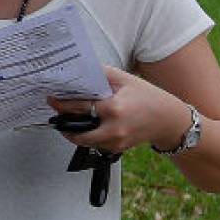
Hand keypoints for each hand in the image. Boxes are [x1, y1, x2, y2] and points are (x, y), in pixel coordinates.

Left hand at [48, 66, 192, 154]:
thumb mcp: (125, 80)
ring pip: (85, 140)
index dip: (61, 104)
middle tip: (56, 116)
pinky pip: (96, 144)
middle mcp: (113, 129)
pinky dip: (89, 135)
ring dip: (75, 131)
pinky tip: (89, 125)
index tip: (52, 99)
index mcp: (113, 109)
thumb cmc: (148, 98)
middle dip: (63, 125)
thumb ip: (101, 74)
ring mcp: (115, 142)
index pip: (79, 107)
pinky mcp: (116, 149)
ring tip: (70, 120)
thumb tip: (80, 70)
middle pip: (77, 132)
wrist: (168, 120)